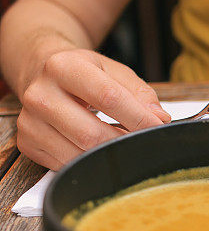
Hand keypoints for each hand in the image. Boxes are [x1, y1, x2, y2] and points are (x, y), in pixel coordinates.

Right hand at [16, 49, 170, 169]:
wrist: (41, 72)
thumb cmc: (83, 72)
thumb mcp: (114, 71)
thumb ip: (140, 93)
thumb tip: (159, 118)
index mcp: (64, 67)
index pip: (108, 97)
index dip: (138, 117)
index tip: (158, 127)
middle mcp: (40, 94)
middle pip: (91, 134)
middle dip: (123, 142)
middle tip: (143, 142)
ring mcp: (29, 121)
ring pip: (79, 154)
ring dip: (108, 155)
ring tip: (122, 144)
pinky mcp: (27, 143)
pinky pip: (65, 164)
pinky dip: (88, 161)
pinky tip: (97, 148)